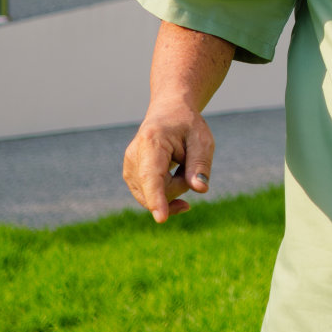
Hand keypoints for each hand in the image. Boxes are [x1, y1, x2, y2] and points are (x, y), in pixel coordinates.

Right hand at [122, 104, 215, 222]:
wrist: (168, 113)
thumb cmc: (187, 125)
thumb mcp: (202, 140)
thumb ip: (200, 164)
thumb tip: (200, 189)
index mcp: (152, 142)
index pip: (151, 176)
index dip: (157, 198)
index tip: (161, 218)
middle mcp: (133, 156)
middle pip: (158, 191)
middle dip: (180, 186)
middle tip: (189, 161)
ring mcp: (129, 168)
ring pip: (153, 197)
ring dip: (173, 188)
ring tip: (180, 163)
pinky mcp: (130, 176)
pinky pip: (150, 197)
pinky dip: (166, 191)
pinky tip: (175, 174)